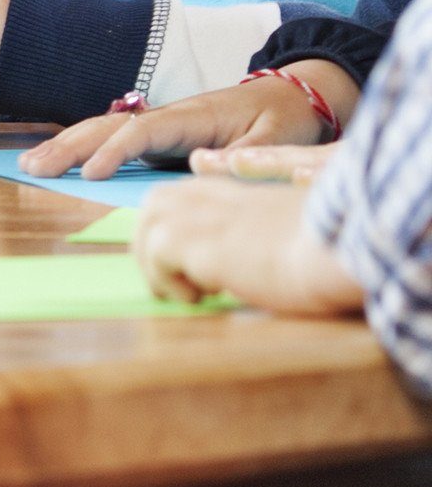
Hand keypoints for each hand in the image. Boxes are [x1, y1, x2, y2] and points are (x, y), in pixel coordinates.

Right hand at [22, 63, 358, 179]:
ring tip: (30, 163)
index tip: (90, 176)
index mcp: (192, 117)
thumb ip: (242, 154)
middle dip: (68, 145)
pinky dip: (84, 145)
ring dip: (66, 144)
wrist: (296, 95)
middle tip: (31, 167)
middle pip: (107, 125)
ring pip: (104, 128)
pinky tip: (63, 159)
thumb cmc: (286, 118)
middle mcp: (168, 116)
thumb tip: (199, 166)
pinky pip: (115, 137)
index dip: (113, 152)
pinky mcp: (164, 134)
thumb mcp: (276, 139)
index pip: (140, 131)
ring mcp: (162, 123)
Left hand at [135, 179, 362, 315]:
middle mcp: (208, 195)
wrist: (338, 248)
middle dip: (152, 244)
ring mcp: (199, 216)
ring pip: (147, 230)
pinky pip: (157, 256)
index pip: (180, 197)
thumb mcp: (287, 227)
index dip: (174, 227)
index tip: (182, 259)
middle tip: (170, 283)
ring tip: (189, 294)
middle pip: (153, 207)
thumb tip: (252, 256)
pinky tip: (203, 297)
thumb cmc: (331, 244)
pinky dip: (168, 281)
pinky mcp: (197, 243)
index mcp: (231, 190)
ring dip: (158, 266)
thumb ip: (260, 230)